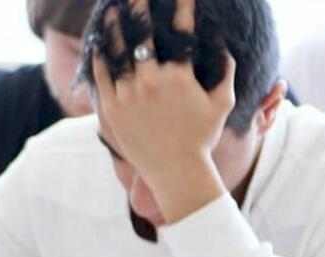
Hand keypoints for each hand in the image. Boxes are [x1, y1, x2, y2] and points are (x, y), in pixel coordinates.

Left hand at [94, 0, 234, 219]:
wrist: (174, 172)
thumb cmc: (202, 138)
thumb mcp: (222, 102)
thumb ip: (225, 69)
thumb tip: (222, 41)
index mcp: (179, 77)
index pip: (180, 31)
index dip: (181, 6)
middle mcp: (150, 83)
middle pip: (143, 35)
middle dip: (141, 8)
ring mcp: (127, 96)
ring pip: (117, 53)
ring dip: (116, 28)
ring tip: (113, 11)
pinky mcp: (110, 110)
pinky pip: (101, 78)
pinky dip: (100, 58)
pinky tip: (99, 44)